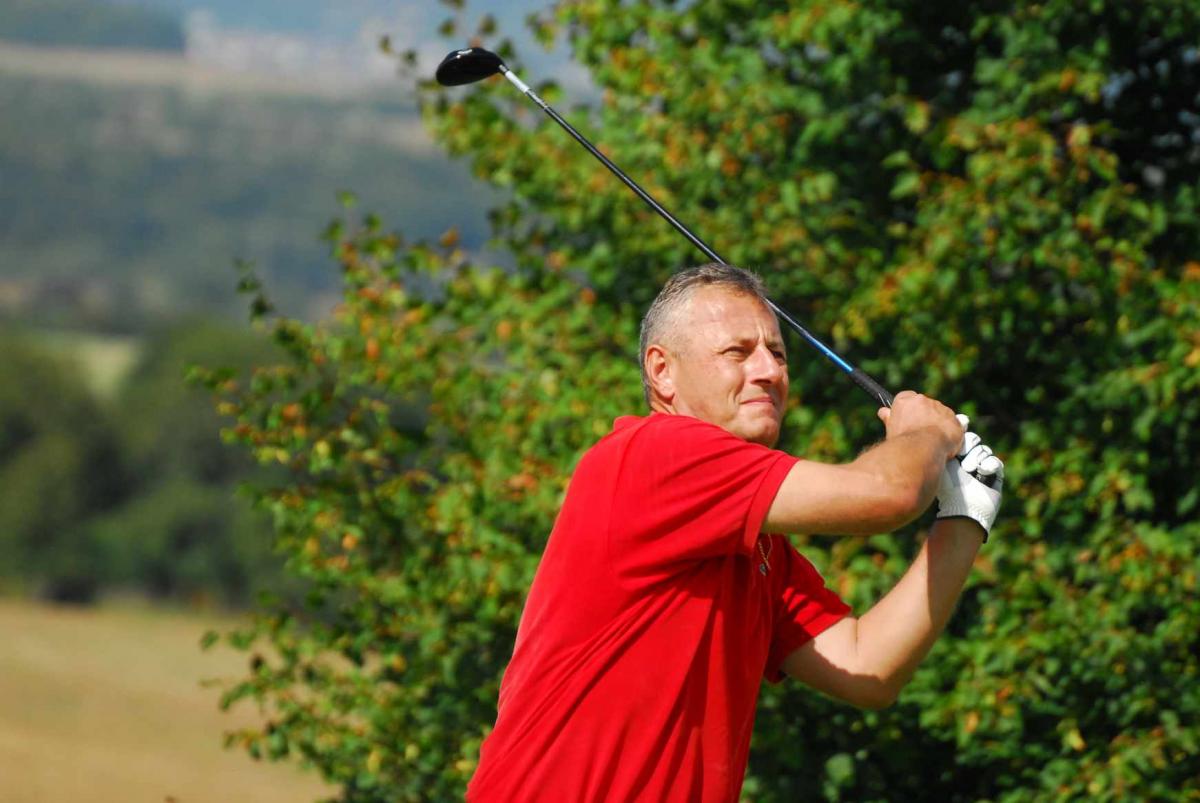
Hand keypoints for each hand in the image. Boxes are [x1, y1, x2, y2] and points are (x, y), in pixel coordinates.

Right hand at [877, 391, 962, 459]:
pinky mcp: (954, 418)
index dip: (908, 408)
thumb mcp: (891, 428)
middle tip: (921, 431)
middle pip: (924, 404)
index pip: (906, 397)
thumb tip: (883, 411)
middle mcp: (922, 400)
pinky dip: (949, 431)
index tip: (909, 417)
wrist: (921, 449)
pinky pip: (953, 423)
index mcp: (904, 400)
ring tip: (932, 440)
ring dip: (937, 423)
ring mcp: (940, 408)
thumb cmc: (903, 441)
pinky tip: (944, 442)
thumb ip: (889, 418)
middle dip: (924, 415)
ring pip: (940, 413)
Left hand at [936, 415, 1003, 537]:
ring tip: (970, 469)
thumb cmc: (948, 489)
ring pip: (984, 450)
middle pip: (974, 441)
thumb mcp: (944, 466)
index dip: (961, 441)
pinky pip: (995, 462)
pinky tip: (983, 471)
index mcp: (954, 458)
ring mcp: (981, 469)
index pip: (961, 440)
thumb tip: (952, 432)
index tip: (956, 449)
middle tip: (963, 461)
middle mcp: (968, 461)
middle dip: (969, 447)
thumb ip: (944, 448)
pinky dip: (990, 464)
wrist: (963, 509)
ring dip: (977, 457)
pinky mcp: (994, 477)